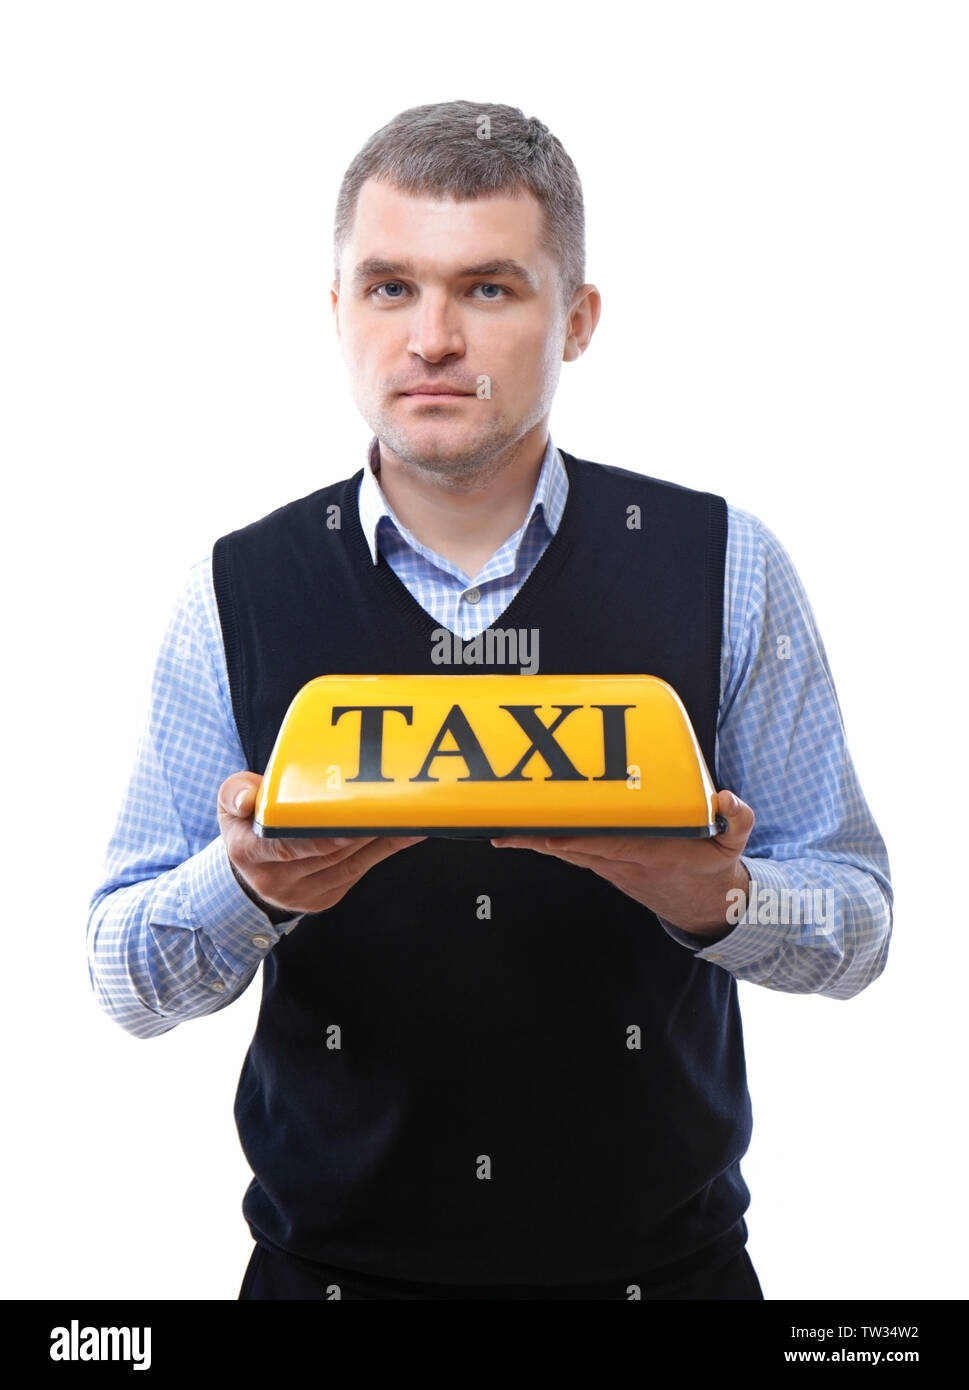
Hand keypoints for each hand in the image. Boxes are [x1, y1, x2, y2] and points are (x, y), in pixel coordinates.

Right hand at [217, 771, 426, 916]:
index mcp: (249, 852)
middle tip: (391, 805)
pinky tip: (409, 831)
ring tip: (408, 813)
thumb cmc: (246, 826)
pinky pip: (359, 871)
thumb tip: (247, 800)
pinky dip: (385, 850)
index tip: (346, 824)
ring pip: (349, 863)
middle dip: (361, 829)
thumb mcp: (230, 804)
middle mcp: (274, 879)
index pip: (284, 846)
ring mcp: (303, 894)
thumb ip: (236, 793)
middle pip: (327, 853)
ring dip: (381, 838)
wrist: (249, 873)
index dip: (317, 837)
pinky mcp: (325, 897)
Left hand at [490, 789, 753, 940]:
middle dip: (539, 838)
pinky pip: (568, 850)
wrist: (703, 906)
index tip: (553, 834)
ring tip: (498, 826)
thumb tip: (728, 802)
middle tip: (504, 826)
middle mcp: (624, 862)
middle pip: (574, 848)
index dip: (581, 841)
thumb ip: (737, 820)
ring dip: (531, 840)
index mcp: (653, 855)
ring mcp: (610, 864)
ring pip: (565, 850)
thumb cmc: (712, 868)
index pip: (611, 846)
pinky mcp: (603, 863)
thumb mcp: (733, 846)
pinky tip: (517, 832)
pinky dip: (541, 841)